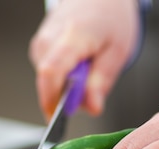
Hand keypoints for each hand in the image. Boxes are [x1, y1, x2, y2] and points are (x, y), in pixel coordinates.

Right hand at [29, 0, 138, 119]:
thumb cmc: (111, 17)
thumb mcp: (118, 51)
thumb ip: (102, 81)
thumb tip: (92, 108)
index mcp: (70, 38)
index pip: (50, 73)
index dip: (51, 100)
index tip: (58, 119)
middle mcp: (49, 40)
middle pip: (48, 83)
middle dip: (67, 97)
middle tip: (92, 89)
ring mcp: (41, 43)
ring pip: (49, 81)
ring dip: (68, 87)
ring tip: (88, 69)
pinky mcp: (40, 47)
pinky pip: (50, 74)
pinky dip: (65, 78)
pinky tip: (80, 65)